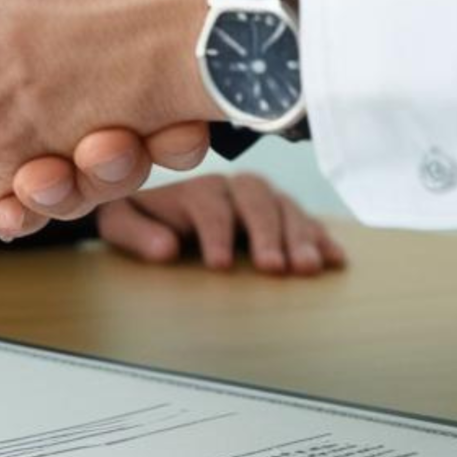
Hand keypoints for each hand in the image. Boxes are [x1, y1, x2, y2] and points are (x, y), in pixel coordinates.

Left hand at [97, 174, 346, 273]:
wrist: (152, 211)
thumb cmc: (140, 220)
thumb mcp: (122, 223)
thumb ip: (138, 233)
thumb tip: (165, 248)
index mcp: (195, 189)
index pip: (210, 206)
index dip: (216, 233)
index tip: (219, 265)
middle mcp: (232, 188)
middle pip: (256, 202)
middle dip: (266, 234)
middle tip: (273, 268)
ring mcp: (261, 200)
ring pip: (286, 209)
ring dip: (300, 237)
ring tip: (308, 268)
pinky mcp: (282, 216)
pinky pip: (307, 220)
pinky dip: (322, 237)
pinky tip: (334, 258)